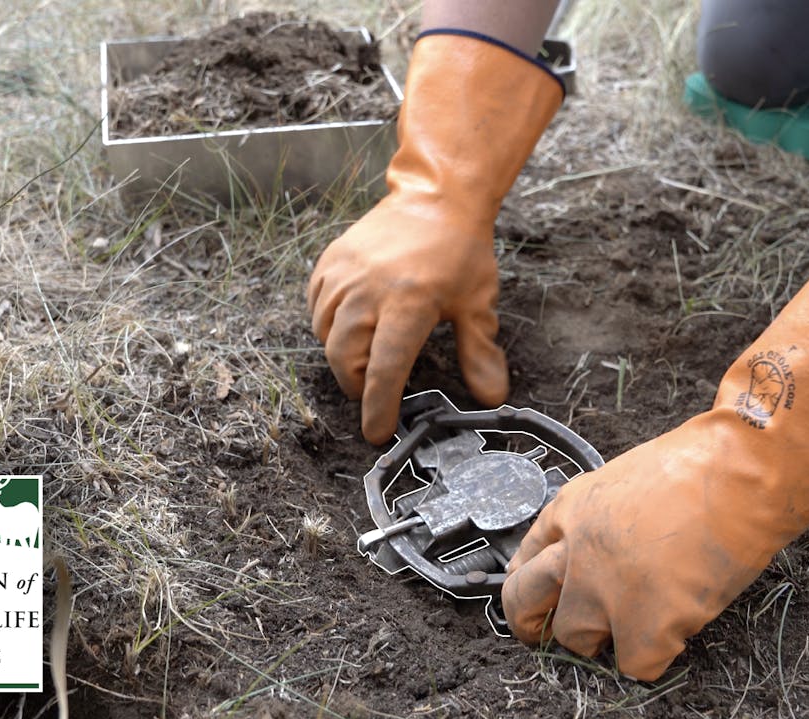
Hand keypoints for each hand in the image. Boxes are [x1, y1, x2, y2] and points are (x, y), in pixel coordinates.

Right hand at [303, 32, 562, 443]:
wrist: (436, 196)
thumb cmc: (459, 250)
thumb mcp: (477, 303)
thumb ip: (479, 352)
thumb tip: (492, 396)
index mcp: (408, 303)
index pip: (385, 369)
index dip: (378, 407)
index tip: (378, 431)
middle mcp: (369, 289)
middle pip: (345, 358)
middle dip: (357, 385)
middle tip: (375, 391)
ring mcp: (344, 274)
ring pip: (326, 335)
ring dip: (342, 356)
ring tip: (367, 356)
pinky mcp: (330, 262)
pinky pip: (317, 308)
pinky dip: (329, 325)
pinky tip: (352, 324)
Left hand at [501, 421, 778, 680]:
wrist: (744, 471)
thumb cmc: (702, 466)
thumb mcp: (625, 478)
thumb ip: (599, 518)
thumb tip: (594, 553)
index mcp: (570, 509)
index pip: (523, 559)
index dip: (529, 584)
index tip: (540, 601)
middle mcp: (576, 550)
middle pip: (523, 603)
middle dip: (536, 624)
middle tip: (556, 634)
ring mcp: (606, 589)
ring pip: (576, 639)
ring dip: (604, 638)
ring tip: (638, 621)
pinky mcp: (647, 622)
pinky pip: (634, 664)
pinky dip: (654, 655)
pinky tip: (674, 628)